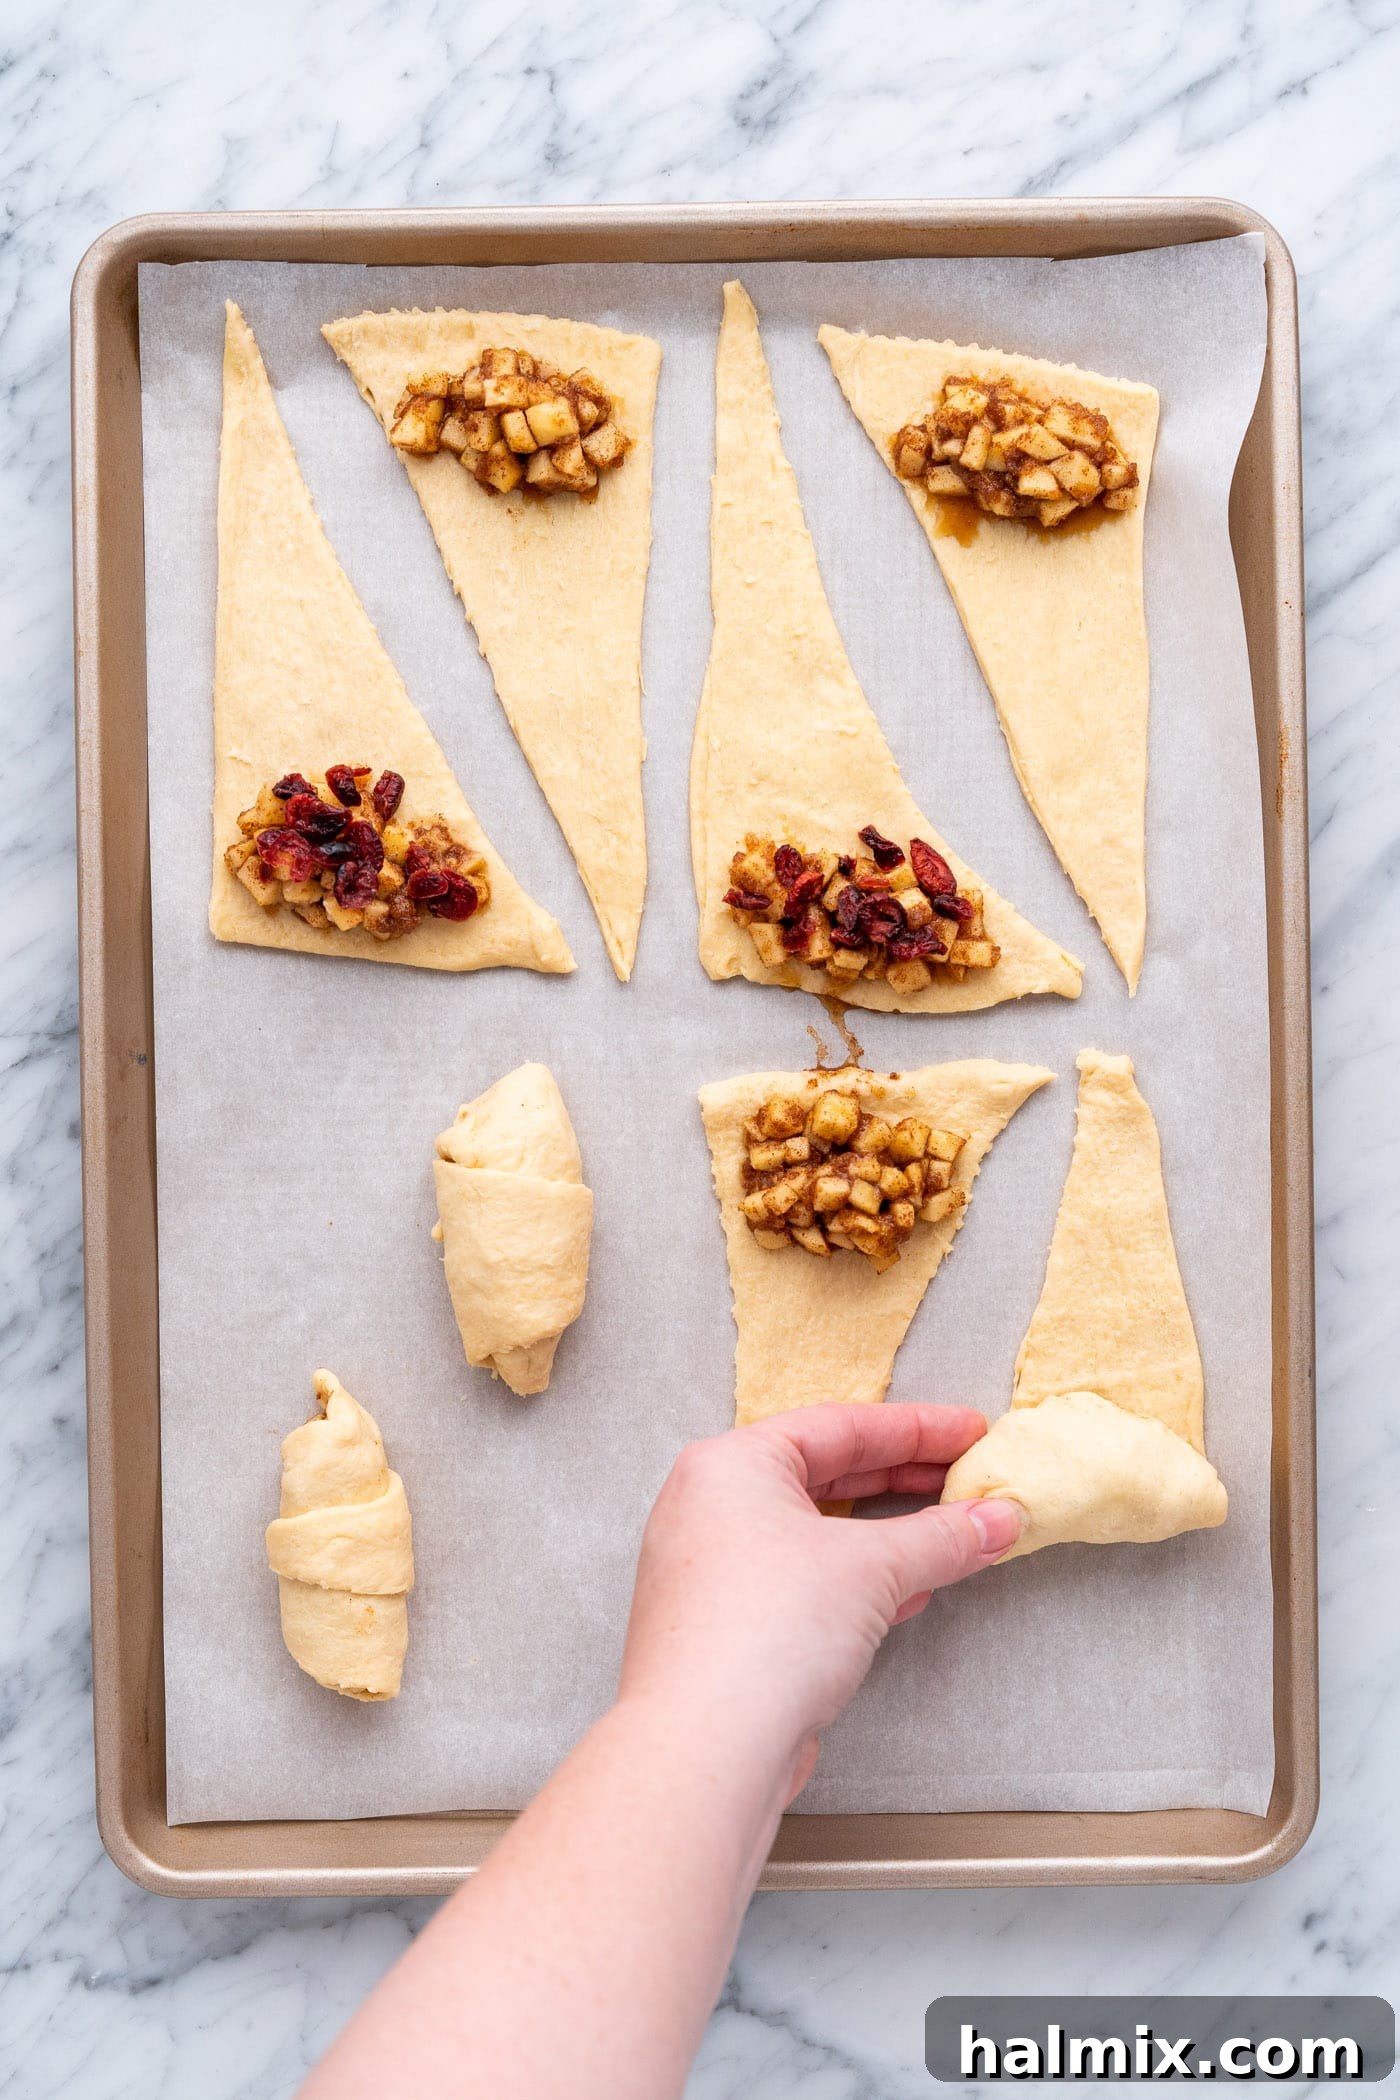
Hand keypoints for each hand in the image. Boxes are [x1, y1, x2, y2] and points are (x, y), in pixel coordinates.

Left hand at [618, 1403, 1022, 1802]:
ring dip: (887, 1536)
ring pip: (816, 1534)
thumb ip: (941, 1538)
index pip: (838, 1426)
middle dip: (903, 1479)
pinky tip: (909, 1593)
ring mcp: (713, 1570)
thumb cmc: (767, 1630)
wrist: (705, 1748)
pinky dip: (857, 1581)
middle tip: (967, 1477)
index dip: (915, 1428)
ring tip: (952, 1533)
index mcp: (731, 1465)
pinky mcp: (727, 1628)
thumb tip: (998, 1519)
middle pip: (825, 1474)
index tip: (971, 1430)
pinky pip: (803, 1583)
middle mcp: (711, 1507)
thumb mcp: (871, 1568)